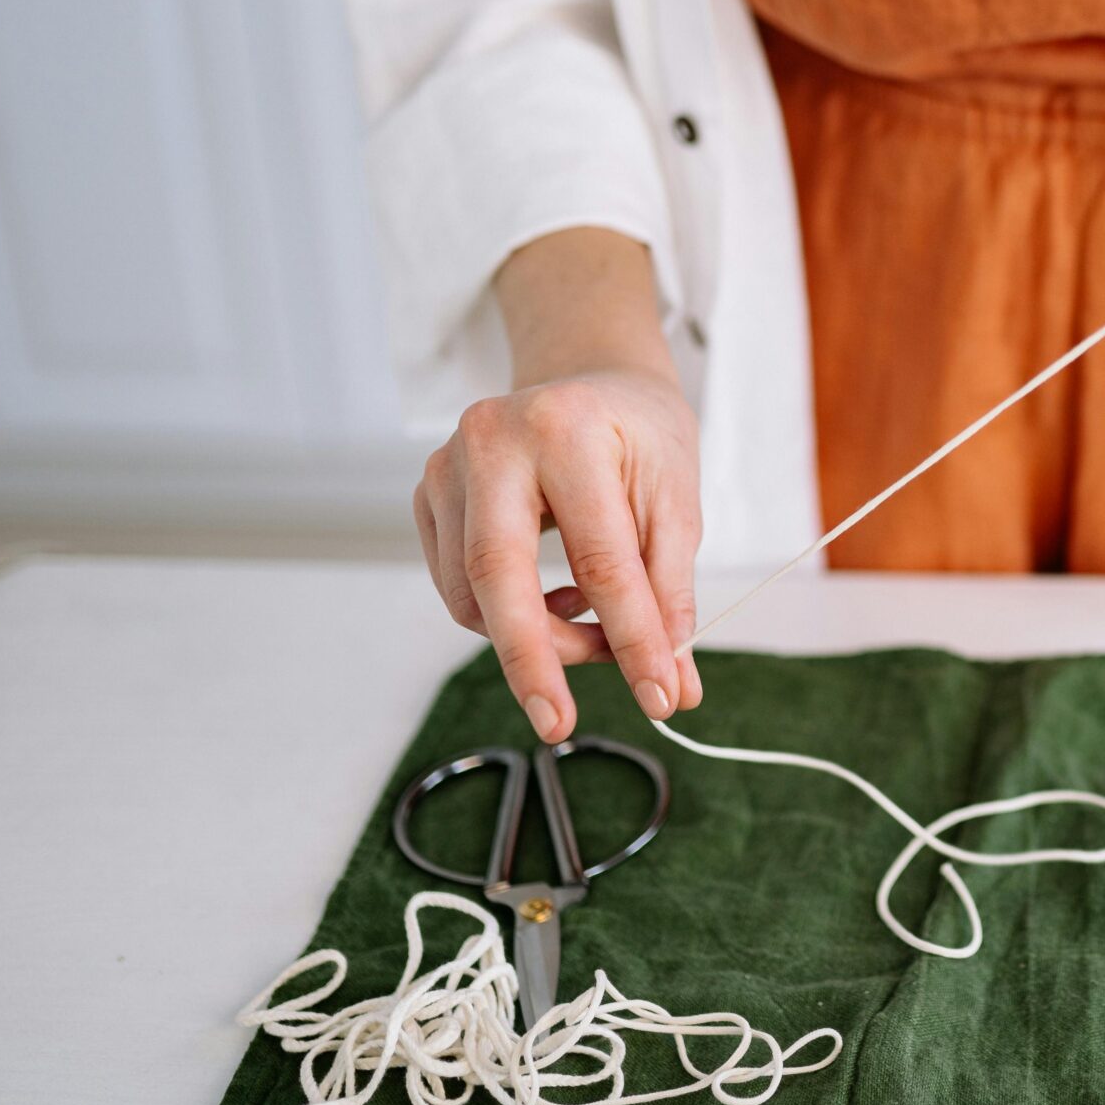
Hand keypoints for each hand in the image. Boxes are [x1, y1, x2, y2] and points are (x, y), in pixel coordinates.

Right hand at [413, 363, 705, 742]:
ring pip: (473, 594)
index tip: (659, 695)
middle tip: (558, 724)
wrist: (592, 379)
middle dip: (532, 660)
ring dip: (537, 640)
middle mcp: (490, 439)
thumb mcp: (676, 502)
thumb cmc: (640, 436)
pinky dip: (508, 616)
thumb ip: (671, 593)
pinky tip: (559, 600)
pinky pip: (459, 585)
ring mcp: (446, 465)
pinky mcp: (428, 494)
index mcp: (565, 428)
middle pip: (495, 575)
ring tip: (598, 633)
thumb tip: (674, 684)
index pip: (599, 556)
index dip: (632, 636)